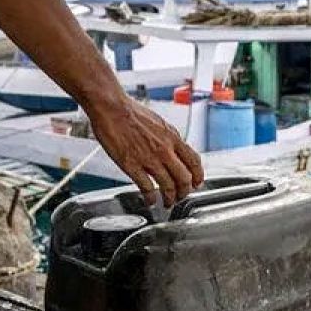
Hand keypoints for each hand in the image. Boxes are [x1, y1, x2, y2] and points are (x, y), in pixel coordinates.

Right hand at [86, 95, 203, 205]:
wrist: (112, 108)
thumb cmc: (132, 113)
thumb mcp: (160, 124)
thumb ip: (169, 139)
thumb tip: (175, 151)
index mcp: (173, 138)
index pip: (194, 161)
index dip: (198, 176)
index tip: (196, 183)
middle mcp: (165, 150)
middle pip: (184, 178)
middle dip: (184, 192)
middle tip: (181, 197)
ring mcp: (149, 159)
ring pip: (168, 186)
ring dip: (169, 199)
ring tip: (167, 203)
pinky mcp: (132, 165)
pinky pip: (146, 187)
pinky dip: (150, 198)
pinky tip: (150, 201)